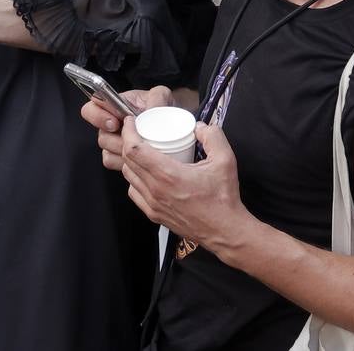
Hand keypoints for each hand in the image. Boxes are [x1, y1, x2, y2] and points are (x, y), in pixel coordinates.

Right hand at [81, 85, 172, 171]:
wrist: (168, 127)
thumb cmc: (160, 109)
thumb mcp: (161, 96)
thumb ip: (156, 98)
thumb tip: (151, 109)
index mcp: (115, 105)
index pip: (91, 108)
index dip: (98, 116)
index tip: (115, 123)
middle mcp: (110, 122)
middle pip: (100, 133)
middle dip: (117, 138)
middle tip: (133, 137)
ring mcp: (112, 140)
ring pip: (106, 149)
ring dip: (124, 149)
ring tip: (141, 145)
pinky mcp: (116, 156)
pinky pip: (111, 161)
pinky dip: (124, 161)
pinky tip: (139, 156)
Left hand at [120, 120, 247, 254]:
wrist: (225, 231)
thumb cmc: (223, 199)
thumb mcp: (225, 160)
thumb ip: (213, 136)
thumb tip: (199, 127)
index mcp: (168, 175)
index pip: (134, 150)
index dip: (128, 132)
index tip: (131, 122)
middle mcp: (155, 190)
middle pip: (127, 161)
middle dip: (128, 142)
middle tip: (137, 131)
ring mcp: (153, 204)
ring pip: (128, 177)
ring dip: (130, 161)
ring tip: (141, 150)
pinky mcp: (154, 215)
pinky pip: (134, 192)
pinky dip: (135, 179)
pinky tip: (145, 173)